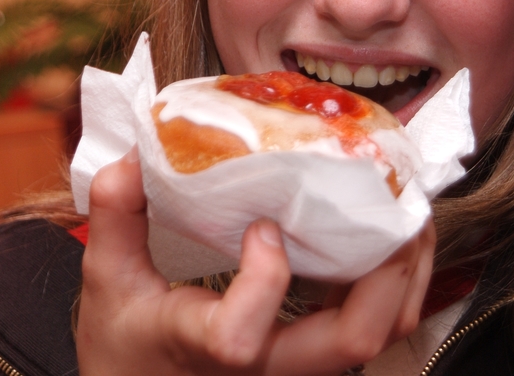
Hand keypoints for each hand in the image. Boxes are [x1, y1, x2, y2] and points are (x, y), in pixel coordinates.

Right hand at [76, 147, 435, 375]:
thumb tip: (131, 159)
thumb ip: (116, 219)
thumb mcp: (107, 282)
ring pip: (379, 337)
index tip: (262, 226)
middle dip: (387, 269)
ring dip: (405, 273)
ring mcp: (300, 366)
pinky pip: (377, 326)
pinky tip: (389, 235)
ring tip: (406, 212)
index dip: (263, 281)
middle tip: (392, 205)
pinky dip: (397, 281)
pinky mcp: (319, 355)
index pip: (239, 339)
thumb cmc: (128, 344)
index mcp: (201, 349)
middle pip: (350, 342)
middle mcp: (266, 369)